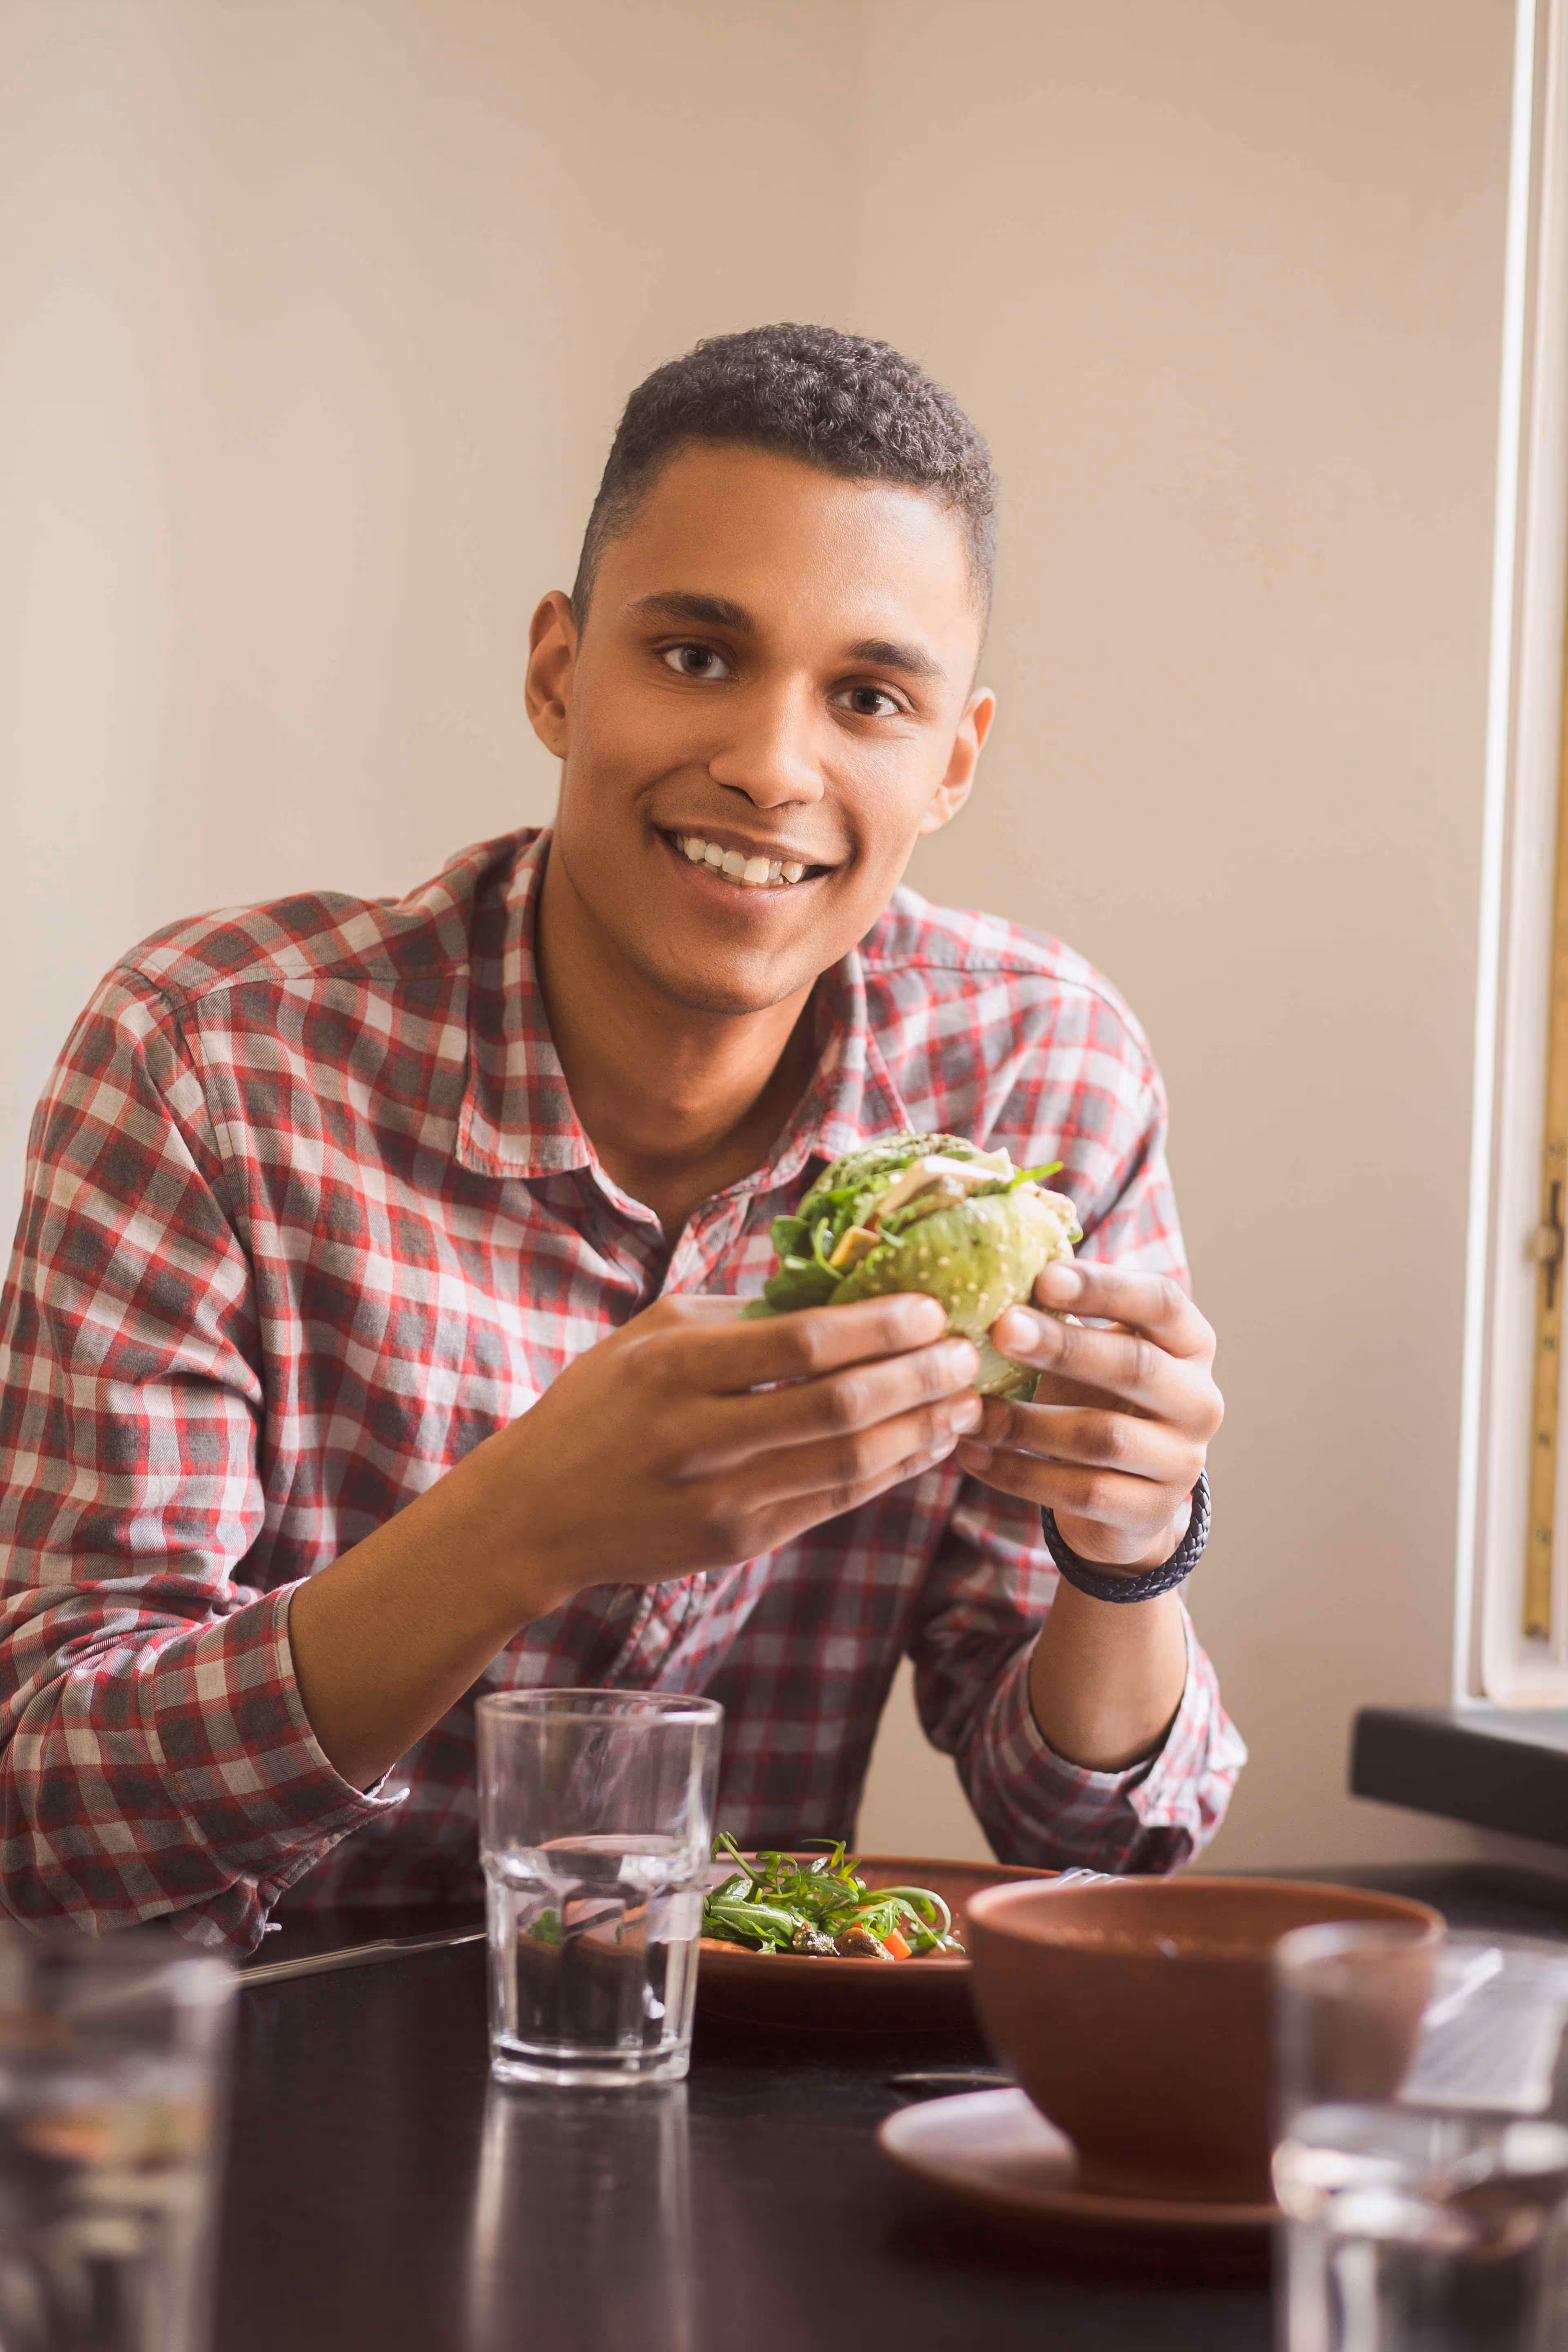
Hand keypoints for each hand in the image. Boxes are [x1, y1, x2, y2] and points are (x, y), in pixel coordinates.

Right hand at [476, 1291, 983, 1607]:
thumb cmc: (599, 1406)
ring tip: (966, 1400)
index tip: (931, 1309)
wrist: (534, 1513)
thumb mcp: (652, 1335)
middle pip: (840, 1404)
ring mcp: (720, 1497)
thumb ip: (739, 1315)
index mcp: (675, 1365)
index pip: (804, 1340)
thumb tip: (841, 1289)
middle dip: (919, 1377)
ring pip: (850, 1462)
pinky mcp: (737, 1542)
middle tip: (968, 1353)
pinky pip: (835, 1503)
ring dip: (920, 1429)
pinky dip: (890, 1472)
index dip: (881, 1326)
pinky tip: (925, 1443)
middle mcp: (698, 1433)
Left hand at [955, 1260, 1221, 1571]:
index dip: (1105, 1287)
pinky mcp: (1151, 1511)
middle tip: (1000, 1328)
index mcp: (1190, 1343)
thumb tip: (992, 1268)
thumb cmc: (1100, 1399)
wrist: (1125, 1499)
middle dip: (1064, 1346)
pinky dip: (1019, 1474)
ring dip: (1026, 1422)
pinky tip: (972, 1455)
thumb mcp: (1093, 1352)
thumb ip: (1063, 1315)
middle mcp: (1199, 1400)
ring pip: (1102, 1437)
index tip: (1043, 1276)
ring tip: (968, 1409)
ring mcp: (1182, 1461)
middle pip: (1135, 1366)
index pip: (1161, 1302)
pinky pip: (1080, 1492)